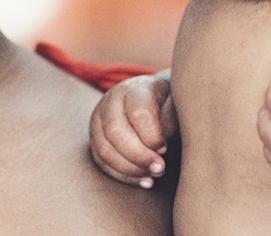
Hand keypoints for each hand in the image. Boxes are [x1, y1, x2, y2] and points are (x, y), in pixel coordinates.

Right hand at [89, 73, 176, 187]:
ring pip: (105, 150)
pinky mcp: (95, 139)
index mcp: (134, 89)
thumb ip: (171, 119)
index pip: (137, 113)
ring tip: (153, 176)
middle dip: (139, 156)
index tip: (166, 149)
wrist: (152, 100)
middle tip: (160, 168)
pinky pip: (102, 162)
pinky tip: (144, 181)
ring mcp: (98, 121)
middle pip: (115, 132)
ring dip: (130, 169)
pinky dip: (123, 176)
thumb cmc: (167, 105)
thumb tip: (160, 148)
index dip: (152, 136)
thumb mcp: (175, 104)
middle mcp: (110, 102)